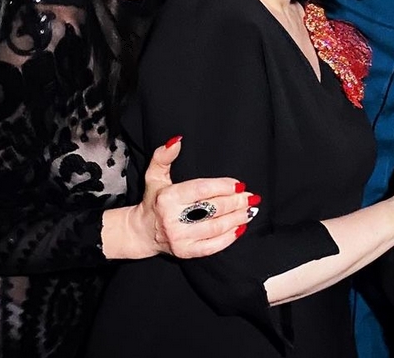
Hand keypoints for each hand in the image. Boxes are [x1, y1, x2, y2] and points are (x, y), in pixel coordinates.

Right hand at [134, 137, 257, 257]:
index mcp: (167, 198)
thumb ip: (164, 156)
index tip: (239, 184)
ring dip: (237, 218)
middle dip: (236, 202)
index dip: (223, 187)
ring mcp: (179, 238)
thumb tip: (177, 140)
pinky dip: (229, 238)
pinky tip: (240, 228)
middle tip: (251, 196)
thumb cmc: (154, 200)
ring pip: (216, 228)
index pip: (201, 189)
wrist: (142, 232)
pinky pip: (212, 246)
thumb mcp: (154, 175)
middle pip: (213, 209)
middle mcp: (173, 219)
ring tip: (250, 210)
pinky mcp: (186, 252)